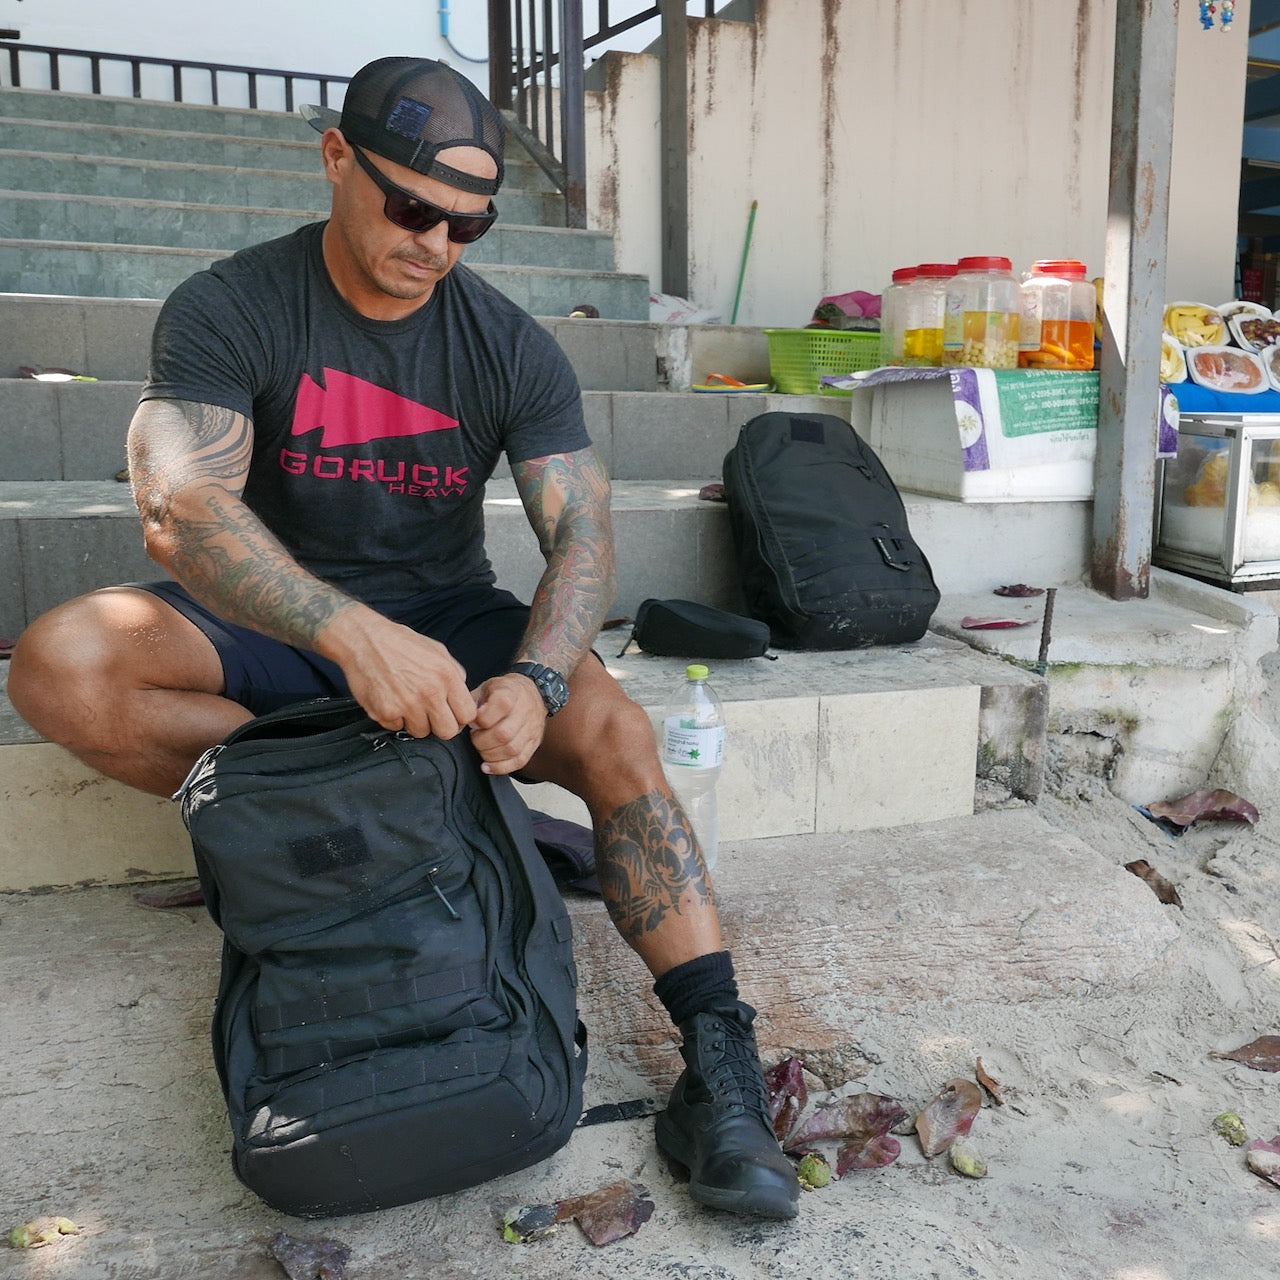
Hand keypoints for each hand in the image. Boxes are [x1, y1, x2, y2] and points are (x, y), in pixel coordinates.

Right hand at [328, 611, 476, 739]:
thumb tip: (463, 696)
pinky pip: (396, 728)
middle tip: (430, 715)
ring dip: (415, 722)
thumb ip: (455, 674)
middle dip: (440, 726)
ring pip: (421, 732)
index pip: (467, 715)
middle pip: (448, 732)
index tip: (451, 714)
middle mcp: (429, 692)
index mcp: (446, 676)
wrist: (364, 639)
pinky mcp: (386, 712)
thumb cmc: (401, 643)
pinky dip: (394, 719)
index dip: (460, 717)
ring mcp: (407, 704)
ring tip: (406, 703)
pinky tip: (390, 701)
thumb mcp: (437, 651)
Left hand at [468, 673, 548, 773]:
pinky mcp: (533, 744)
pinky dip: (501, 767)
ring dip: (489, 754)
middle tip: (474, 737)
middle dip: (482, 740)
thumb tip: (460, 718)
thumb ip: (473, 701)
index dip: (482, 718)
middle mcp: (525, 712)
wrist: (532, 694)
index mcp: (511, 693)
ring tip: (481, 748)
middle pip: (504, 733)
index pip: (501, 705)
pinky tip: (487, 765)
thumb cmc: (504, 692)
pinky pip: (519, 761)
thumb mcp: (487, 687)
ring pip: (511, 750)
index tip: (473, 722)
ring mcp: (531, 730)